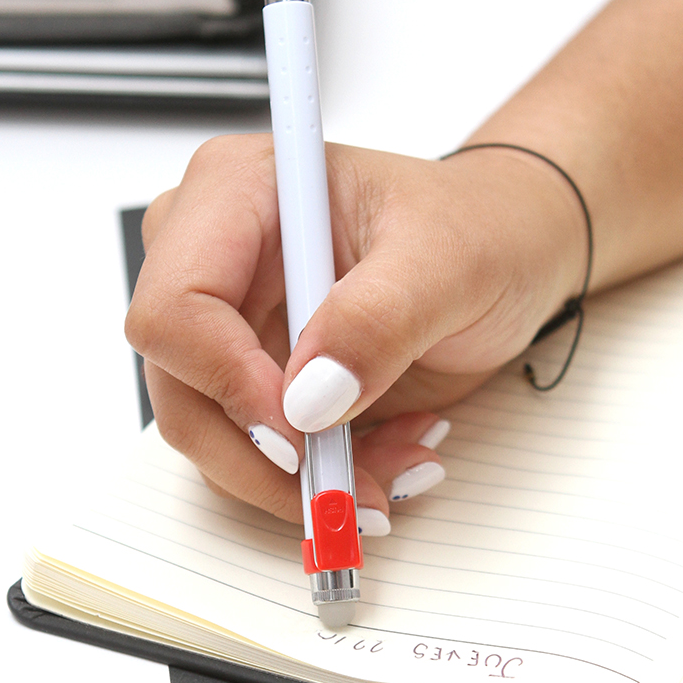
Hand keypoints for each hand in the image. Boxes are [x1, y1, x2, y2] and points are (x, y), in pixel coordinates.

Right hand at [125, 136, 585, 528]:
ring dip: (305, 477)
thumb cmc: (480, 228)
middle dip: (266, 457)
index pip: (176, 304)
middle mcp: (215, 259)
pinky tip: (393, 450)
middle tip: (353, 490)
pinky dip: (323, 476)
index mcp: (237, 191)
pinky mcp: (255, 379)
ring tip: (402, 461)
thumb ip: (379, 320)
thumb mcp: (450, 261)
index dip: (227, 380)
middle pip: (181, 386)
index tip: (301, 432)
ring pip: (214, 437)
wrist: (506, 253)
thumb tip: (308, 400)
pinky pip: (258, 455)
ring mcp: (230, 325)